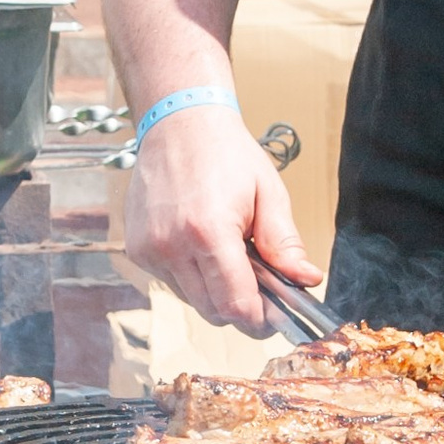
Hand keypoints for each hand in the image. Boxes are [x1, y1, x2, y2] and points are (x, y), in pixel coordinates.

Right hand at [123, 105, 319, 332]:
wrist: (177, 123)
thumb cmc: (225, 153)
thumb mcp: (267, 192)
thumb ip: (284, 243)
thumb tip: (307, 279)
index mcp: (208, 231)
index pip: (235, 305)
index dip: (258, 321)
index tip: (272, 318)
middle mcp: (171, 245)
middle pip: (212, 312)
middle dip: (239, 307)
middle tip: (257, 284)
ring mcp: (149, 249)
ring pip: (191, 301)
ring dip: (214, 291)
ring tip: (227, 254)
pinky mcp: (137, 249)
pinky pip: (172, 283)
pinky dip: (191, 276)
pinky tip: (200, 246)